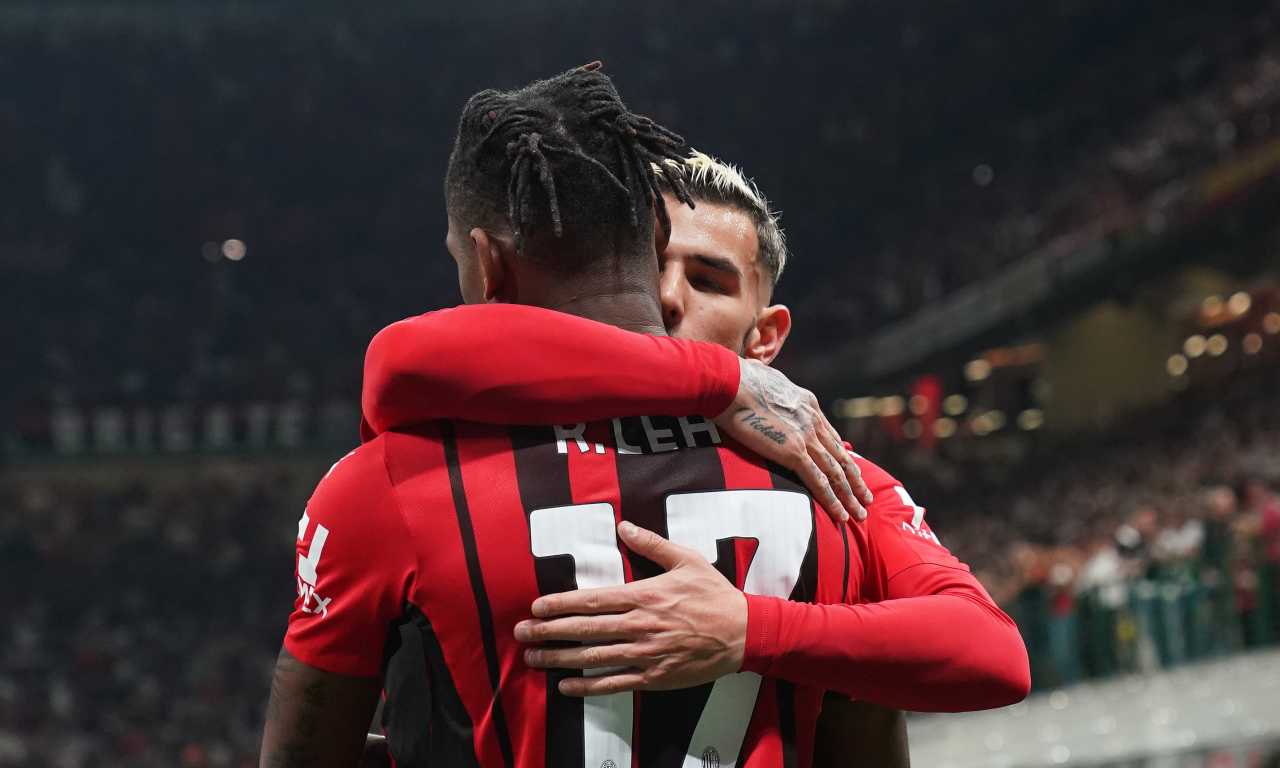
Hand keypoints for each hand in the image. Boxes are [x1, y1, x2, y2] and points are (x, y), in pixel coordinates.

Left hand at [514, 521, 745, 695]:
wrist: (744, 632)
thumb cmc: (714, 594)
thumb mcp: (687, 560)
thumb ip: (652, 544)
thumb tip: (623, 526)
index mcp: (644, 596)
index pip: (593, 600)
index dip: (560, 604)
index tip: (536, 607)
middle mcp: (640, 625)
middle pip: (585, 629)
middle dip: (548, 632)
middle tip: (521, 634)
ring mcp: (646, 653)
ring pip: (595, 657)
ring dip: (560, 659)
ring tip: (534, 658)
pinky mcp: (655, 676)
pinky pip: (615, 683)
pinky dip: (589, 686)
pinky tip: (567, 686)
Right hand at [717, 359, 871, 521]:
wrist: (731, 383)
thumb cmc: (736, 379)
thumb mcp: (765, 380)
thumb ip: (770, 390)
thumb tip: (760, 388)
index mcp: (807, 403)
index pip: (829, 434)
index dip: (841, 454)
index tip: (849, 469)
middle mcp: (813, 420)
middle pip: (840, 456)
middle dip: (855, 480)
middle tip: (867, 497)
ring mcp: (806, 437)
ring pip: (836, 473)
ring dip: (850, 496)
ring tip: (861, 513)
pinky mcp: (794, 452)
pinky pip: (819, 481)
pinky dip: (832, 501)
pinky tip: (840, 515)